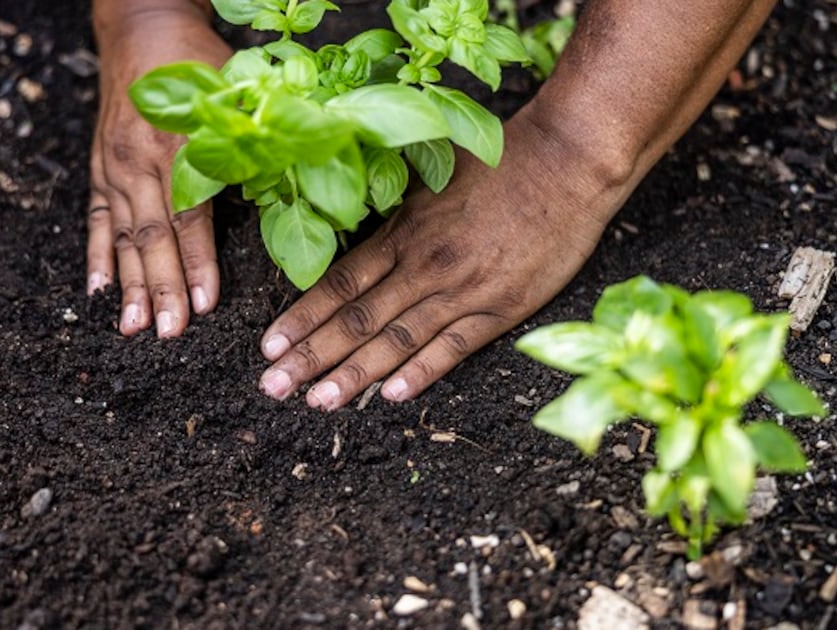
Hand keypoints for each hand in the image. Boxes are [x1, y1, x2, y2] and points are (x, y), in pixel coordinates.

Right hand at [87, 9, 231, 335]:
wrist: (142, 25)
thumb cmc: (199, 61)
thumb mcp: (237, 94)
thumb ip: (255, 145)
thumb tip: (288, 195)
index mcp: (180, 143)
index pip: (190, 216)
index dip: (198, 262)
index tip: (206, 304)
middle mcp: (139, 158)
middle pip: (152, 235)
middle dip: (162, 288)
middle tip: (170, 332)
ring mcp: (114, 165)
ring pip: (122, 235)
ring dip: (129, 284)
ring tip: (133, 326)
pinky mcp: (99, 167)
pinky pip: (96, 219)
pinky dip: (95, 256)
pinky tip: (96, 291)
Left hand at [257, 111, 634, 409]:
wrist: (567, 163)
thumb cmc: (499, 161)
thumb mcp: (431, 173)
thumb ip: (391, 206)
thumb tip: (344, 212)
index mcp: (403, 232)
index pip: (339, 283)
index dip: (301, 317)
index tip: (268, 347)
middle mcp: (424, 265)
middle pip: (356, 319)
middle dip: (310, 357)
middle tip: (273, 388)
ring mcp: (463, 290)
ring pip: (397, 340)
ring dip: (355, 374)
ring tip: (318, 402)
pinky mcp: (501, 308)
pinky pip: (454, 347)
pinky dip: (422, 372)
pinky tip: (392, 396)